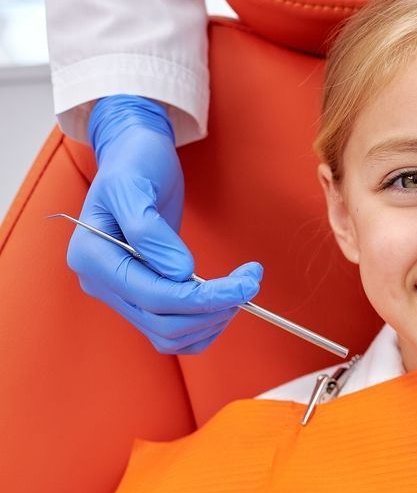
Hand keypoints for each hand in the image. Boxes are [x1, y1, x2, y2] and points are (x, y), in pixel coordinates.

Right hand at [67, 95, 261, 352]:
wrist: (134, 157)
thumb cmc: (134, 163)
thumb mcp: (135, 185)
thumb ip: (149, 230)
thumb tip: (179, 273)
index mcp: (91, 257)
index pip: (151, 296)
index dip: (202, 297)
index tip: (244, 283)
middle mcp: (101, 283)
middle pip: (162, 323)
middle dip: (213, 308)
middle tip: (250, 282)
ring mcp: (121, 293)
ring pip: (169, 335)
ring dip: (212, 320)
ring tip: (241, 287)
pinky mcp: (142, 296)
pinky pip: (173, 331)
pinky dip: (203, 324)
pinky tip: (225, 299)